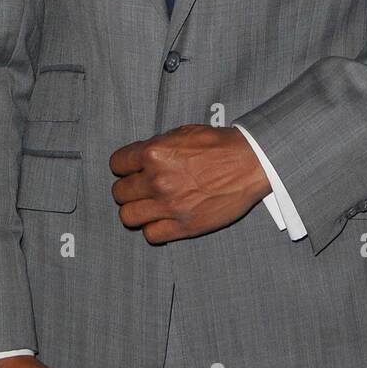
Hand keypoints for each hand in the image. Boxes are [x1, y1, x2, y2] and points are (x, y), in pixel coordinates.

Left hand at [109, 123, 271, 243]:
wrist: (250, 163)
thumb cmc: (219, 146)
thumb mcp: (183, 133)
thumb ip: (157, 146)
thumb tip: (141, 157)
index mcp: (154, 153)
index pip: (116, 164)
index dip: (123, 166)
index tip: (130, 170)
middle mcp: (157, 180)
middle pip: (119, 192)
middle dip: (128, 188)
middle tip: (141, 187)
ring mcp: (169, 205)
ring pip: (128, 216)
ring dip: (136, 210)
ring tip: (148, 205)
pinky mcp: (183, 226)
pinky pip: (150, 234)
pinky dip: (153, 227)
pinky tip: (163, 218)